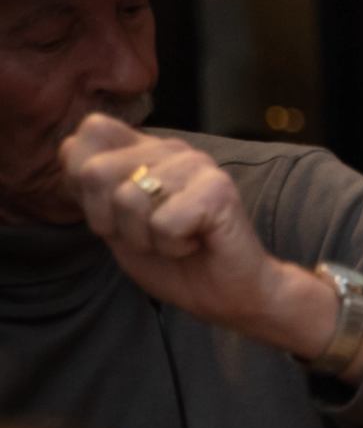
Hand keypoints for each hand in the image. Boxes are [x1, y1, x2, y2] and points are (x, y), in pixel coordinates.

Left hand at [58, 115, 344, 357]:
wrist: (229, 296)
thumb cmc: (175, 263)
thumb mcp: (116, 226)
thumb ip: (92, 189)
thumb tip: (68, 151)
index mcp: (146, 151)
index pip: (90, 131)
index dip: (80, 178)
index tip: (110, 214)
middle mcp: (172, 149)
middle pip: (96, 171)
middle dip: (110, 221)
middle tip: (147, 235)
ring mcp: (197, 165)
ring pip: (128, 200)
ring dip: (145, 238)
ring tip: (174, 240)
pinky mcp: (217, 189)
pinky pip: (163, 222)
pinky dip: (172, 246)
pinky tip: (194, 244)